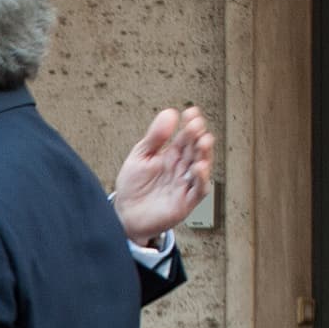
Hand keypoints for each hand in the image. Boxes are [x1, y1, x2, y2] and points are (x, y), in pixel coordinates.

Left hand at [112, 106, 213, 244]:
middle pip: (195, 150)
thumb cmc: (133, 187)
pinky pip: (198, 190)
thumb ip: (155, 137)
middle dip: (197, 136)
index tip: (191, 112)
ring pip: (201, 168)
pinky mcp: (185, 202)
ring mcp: (184, 185)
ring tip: (204, 141)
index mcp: (172, 156)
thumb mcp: (141, 156)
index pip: (185, 137)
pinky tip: (199, 167)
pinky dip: (201, 179)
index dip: (190, 124)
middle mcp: (181, 169)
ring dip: (204, 154)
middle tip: (197, 124)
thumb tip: (170, 113)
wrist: (124, 216)